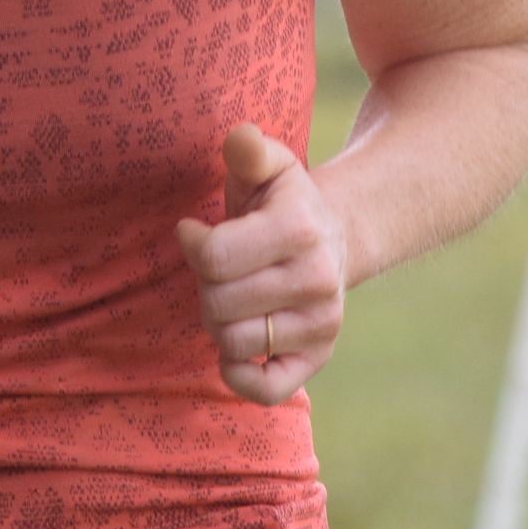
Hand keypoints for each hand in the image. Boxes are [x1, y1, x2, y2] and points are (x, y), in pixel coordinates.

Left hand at [173, 122, 346, 406]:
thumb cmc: (281, 200)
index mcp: (299, 228)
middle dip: (205, 285)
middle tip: (220, 269)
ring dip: (217, 322)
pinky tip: (235, 347)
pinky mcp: (317, 359)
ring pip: (232, 344)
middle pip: (217, 304)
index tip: (196, 232)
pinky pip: (264, 390)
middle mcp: (317, 280)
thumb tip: (239, 138)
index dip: (192, 243)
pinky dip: (237, 374)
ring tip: (232, 296)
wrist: (334, 237)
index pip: (213, 257)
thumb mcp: (268, 165)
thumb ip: (248, 149)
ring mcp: (322, 325)